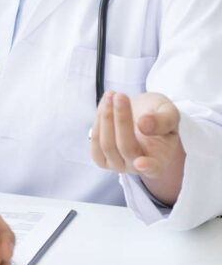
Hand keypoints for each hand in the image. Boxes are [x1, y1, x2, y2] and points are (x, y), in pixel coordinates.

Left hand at [90, 90, 185, 204]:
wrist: (141, 114)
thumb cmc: (158, 115)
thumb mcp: (169, 113)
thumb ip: (163, 120)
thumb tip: (144, 125)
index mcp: (160, 161)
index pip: (154, 169)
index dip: (148, 166)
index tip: (141, 163)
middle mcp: (138, 167)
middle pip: (126, 147)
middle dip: (121, 119)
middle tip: (121, 96)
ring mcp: (117, 164)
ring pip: (107, 145)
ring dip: (106, 116)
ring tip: (112, 95)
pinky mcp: (101, 158)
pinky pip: (96, 142)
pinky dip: (98, 120)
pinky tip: (105, 105)